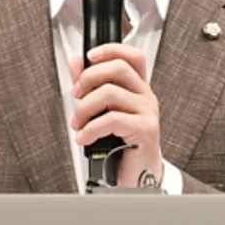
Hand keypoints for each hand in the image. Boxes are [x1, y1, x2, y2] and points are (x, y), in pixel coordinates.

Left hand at [68, 44, 162, 187]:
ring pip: (110, 93)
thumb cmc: (122, 143)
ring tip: (78, 123)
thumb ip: (90, 85)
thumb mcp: (104, 110)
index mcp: (137, 88)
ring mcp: (148, 112)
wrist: (138, 175)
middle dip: (89, 78)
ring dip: (84, 108)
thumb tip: (76, 63)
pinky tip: (85, 137)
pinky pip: (112, 119)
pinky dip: (91, 128)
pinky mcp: (145, 129)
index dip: (111, 49)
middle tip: (76, 95)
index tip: (89, 56)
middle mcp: (145, 96)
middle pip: (118, 68)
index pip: (132, 57)